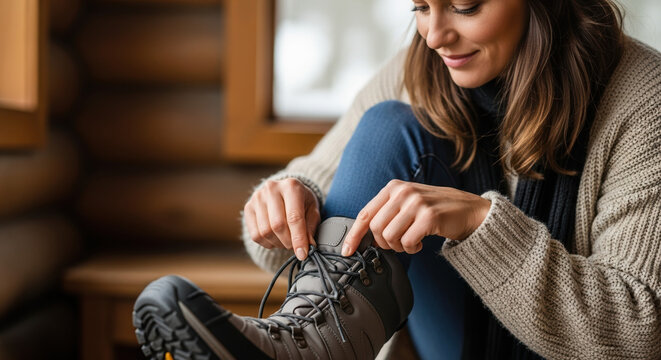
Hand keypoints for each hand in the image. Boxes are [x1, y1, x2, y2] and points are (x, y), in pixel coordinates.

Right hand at [244, 178, 319, 259]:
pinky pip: (255, 235)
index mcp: (291, 186)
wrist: (285, 192)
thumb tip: (308, 246)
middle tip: (295, 246)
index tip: (302, 254)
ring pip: (265, 232)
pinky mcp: (248, 208)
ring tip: (286, 240)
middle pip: (278, 225)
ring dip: (278, 243)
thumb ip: (310, 228)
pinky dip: (267, 243)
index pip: (294, 217)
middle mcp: (272, 188)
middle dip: (288, 242)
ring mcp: (257, 197)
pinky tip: (275, 238)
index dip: (298, 239)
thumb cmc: (301, 202)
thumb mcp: (312, 211)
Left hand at [341, 179, 490, 255]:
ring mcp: (416, 203)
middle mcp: (403, 191)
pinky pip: (407, 242)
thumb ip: (386, 213)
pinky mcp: (429, 216)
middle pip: (376, 229)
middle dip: (384, 243)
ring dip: (399, 247)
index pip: (365, 214)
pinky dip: (412, 248)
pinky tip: (420, 244)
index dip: (354, 234)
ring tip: (411, 243)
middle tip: (398, 244)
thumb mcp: (407, 203)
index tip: (348, 251)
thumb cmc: (435, 210)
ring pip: (390, 237)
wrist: (469, 211)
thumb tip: (362, 235)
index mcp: (393, 187)